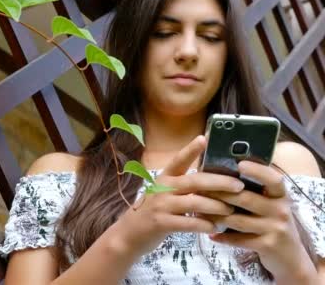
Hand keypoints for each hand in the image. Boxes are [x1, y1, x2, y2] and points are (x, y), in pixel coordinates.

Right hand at [114, 136, 245, 256]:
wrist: (131, 232)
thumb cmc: (156, 209)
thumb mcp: (165, 192)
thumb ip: (184, 185)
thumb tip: (214, 178)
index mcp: (165, 177)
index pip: (179, 159)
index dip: (191, 149)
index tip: (204, 138)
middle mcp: (163, 188)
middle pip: (194, 181)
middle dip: (219, 182)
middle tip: (239, 185)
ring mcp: (161, 205)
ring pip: (194, 202)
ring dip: (216, 206)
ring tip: (231, 210)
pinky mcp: (161, 223)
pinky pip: (188, 223)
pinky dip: (204, 224)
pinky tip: (215, 227)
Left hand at [204, 161, 317, 282]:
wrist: (290, 256)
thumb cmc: (272, 223)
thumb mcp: (270, 204)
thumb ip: (253, 191)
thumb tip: (221, 174)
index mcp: (280, 195)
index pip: (273, 179)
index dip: (257, 171)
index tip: (239, 164)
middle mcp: (281, 210)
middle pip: (245, 198)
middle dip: (219, 194)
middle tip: (198, 189)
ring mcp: (275, 228)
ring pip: (237, 220)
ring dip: (215, 216)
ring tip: (197, 211)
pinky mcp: (268, 245)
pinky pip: (239, 240)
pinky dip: (223, 237)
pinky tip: (210, 234)